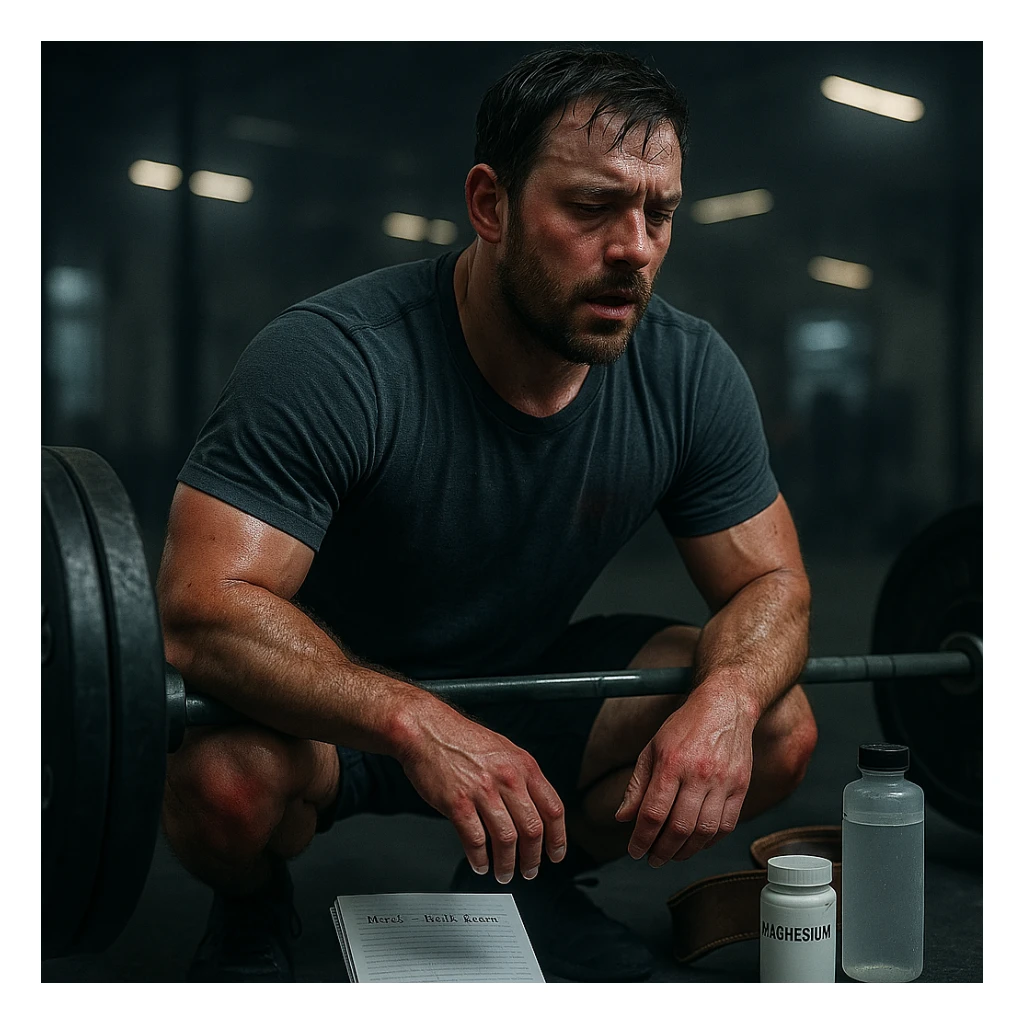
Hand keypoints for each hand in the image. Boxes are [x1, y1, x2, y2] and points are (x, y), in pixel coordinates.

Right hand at [397, 704, 566, 882]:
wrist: (426, 729)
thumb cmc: (461, 739)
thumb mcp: (504, 750)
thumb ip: (522, 777)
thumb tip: (534, 808)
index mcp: (523, 766)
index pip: (553, 809)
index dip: (557, 838)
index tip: (555, 854)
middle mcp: (507, 778)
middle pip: (532, 829)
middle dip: (532, 858)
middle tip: (529, 871)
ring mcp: (483, 791)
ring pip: (506, 839)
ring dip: (507, 864)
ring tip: (504, 873)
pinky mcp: (457, 803)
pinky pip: (475, 840)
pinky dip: (479, 859)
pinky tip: (479, 864)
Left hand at [614, 685, 754, 865]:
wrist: (725, 707)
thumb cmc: (686, 726)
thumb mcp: (652, 748)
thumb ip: (637, 785)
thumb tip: (623, 817)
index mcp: (672, 763)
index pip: (653, 813)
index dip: (642, 838)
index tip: (635, 851)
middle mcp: (699, 775)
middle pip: (679, 828)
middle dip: (662, 851)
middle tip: (652, 858)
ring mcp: (723, 783)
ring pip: (704, 832)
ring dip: (686, 852)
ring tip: (672, 855)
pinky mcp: (741, 788)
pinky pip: (726, 826)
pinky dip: (709, 842)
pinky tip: (697, 844)